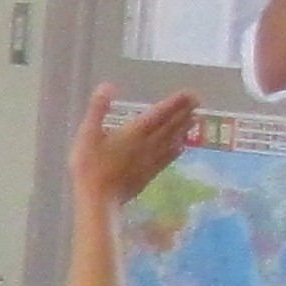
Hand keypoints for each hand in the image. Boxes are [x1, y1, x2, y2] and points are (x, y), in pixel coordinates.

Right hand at [70, 84, 201, 207]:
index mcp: (134, 132)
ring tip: (196, 118)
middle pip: (171, 125)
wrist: (100, 199)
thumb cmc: (90, 166)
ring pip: (173, 140)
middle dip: (185, 111)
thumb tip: (107, 86)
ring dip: (185, 128)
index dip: (175, 102)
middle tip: (198, 101)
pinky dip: (177, 148)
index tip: (190, 93)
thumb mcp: (87, 134)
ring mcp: (152, 159)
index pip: (159, 113)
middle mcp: (148, 143)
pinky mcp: (150, 173)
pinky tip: (182, 146)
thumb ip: (98, 110)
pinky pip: (168, 157)